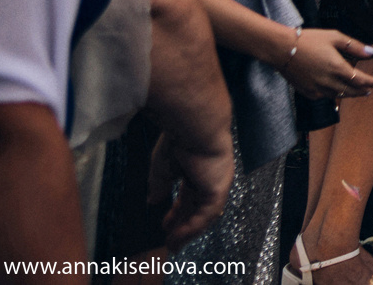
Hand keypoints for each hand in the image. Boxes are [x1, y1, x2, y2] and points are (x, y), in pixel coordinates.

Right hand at [148, 129, 231, 246]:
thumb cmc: (178, 140)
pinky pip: (205, 216)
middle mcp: (210, 179)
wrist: (193, 127)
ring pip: (203, 215)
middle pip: (197, 209)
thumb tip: (153, 200)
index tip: (165, 225)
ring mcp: (216, 184)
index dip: (177, 212)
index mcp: (198, 170)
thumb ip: (159, 186)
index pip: (189, 197)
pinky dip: (191, 229)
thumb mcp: (162, 169)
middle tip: (171, 242)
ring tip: (173, 245)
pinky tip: (178, 237)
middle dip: (183, 227)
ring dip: (187, 232)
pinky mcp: (218, 190)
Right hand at [280, 29, 372, 99]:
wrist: (282, 49)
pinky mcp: (308, 92)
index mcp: (337, 67)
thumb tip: (372, 52)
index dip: (371, 82)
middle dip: (363, 90)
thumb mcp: (335, 37)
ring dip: (350, 94)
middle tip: (370, 89)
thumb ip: (355, 47)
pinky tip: (337, 91)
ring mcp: (317, 88)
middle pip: (351, 91)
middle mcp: (328, 81)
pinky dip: (334, 95)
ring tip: (358, 91)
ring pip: (339, 95)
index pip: (360, 80)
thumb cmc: (309, 40)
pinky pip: (325, 96)